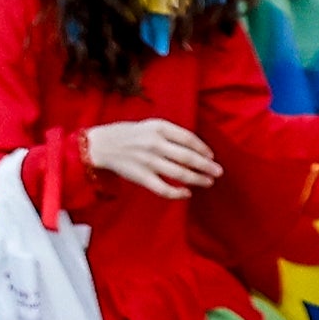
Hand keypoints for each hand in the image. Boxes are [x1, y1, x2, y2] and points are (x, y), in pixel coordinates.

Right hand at [81, 116, 219, 195]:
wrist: (100, 145)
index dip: (203, 149)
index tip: (211, 156)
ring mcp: (148, 161)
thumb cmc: (127, 134)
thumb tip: (195, 148)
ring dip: (198, 179)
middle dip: (206, 166)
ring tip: (208, 182)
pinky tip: (186, 193)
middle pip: (188, 157)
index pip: (188, 139)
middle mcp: (155, 144)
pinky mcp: (141, 177)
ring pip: (180, 174)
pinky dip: (177, 193)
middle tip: (218, 172)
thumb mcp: (150, 126)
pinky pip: (163, 188)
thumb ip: (171, 134)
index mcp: (159, 128)